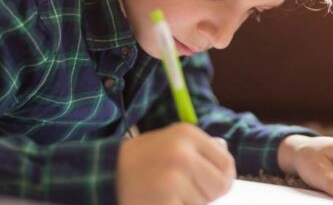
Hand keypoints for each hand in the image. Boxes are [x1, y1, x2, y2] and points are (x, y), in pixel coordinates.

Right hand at [117, 123, 235, 204]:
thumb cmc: (142, 159)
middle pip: (220, 185)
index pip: (227, 164)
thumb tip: (223, 148)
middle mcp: (182, 153)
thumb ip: (200, 147)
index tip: (210, 184)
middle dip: (207, 194)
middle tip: (185, 192)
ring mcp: (173, 178)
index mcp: (188, 134)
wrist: (106, 174)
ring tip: (167, 194)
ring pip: (203, 203)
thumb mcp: (171, 141)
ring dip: (188, 203)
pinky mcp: (163, 201)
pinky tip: (161, 201)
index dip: (222, 178)